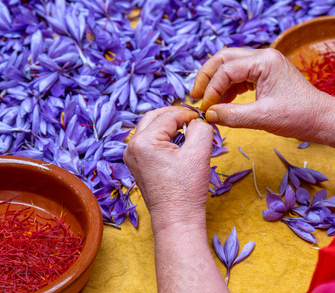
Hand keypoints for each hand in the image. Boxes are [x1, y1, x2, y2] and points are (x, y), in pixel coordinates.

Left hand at [123, 106, 213, 233]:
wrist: (177, 220)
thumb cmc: (186, 190)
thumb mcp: (199, 153)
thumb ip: (201, 128)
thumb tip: (198, 121)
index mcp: (143, 142)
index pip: (168, 116)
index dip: (187, 113)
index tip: (203, 117)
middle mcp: (132, 147)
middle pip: (153, 117)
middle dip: (174, 115)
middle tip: (193, 119)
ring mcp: (132, 157)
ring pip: (150, 128)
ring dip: (168, 125)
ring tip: (187, 131)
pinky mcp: (137, 165)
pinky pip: (148, 142)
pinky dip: (163, 138)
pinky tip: (178, 144)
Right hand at [190, 48, 334, 140]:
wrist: (323, 120)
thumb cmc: (300, 117)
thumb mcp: (263, 118)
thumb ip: (232, 116)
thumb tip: (207, 116)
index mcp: (264, 61)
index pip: (226, 70)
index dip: (211, 89)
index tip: (204, 109)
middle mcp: (264, 57)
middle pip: (224, 59)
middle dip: (207, 77)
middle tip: (195, 96)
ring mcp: (265, 64)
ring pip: (230, 66)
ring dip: (216, 83)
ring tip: (207, 102)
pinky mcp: (266, 74)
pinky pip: (239, 76)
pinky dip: (227, 88)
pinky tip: (222, 103)